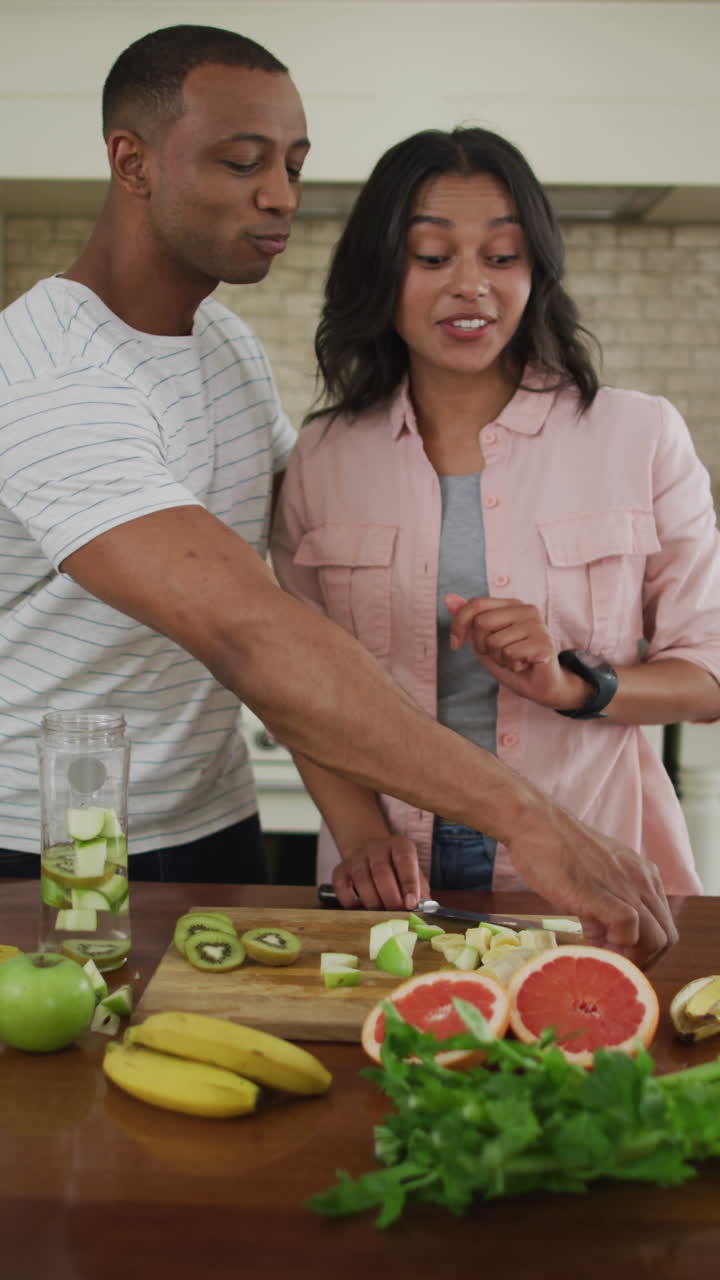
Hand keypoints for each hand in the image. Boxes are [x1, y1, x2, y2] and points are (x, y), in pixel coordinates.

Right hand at [332, 836, 429, 910]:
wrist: (372, 854)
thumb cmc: (398, 870)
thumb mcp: (414, 874)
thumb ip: (420, 891)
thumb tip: (423, 910)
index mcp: (400, 845)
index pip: (405, 860)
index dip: (409, 883)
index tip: (411, 903)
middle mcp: (377, 847)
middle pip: (381, 871)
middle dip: (390, 897)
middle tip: (396, 914)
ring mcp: (357, 857)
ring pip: (361, 879)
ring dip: (372, 901)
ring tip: (381, 915)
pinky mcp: (341, 868)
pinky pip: (341, 885)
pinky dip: (350, 901)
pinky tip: (360, 910)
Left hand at [445, 593, 587, 709]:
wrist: (540, 685)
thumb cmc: (512, 660)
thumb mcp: (483, 641)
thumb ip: (469, 621)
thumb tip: (449, 599)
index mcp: (512, 605)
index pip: (476, 604)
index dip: (458, 625)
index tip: (455, 644)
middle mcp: (527, 610)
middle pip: (481, 623)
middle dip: (481, 646)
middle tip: (498, 654)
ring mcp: (537, 625)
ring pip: (495, 642)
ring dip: (499, 659)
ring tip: (514, 660)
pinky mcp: (544, 643)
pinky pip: (510, 654)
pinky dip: (511, 665)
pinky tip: (524, 665)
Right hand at [504, 798, 678, 963]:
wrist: (535, 825)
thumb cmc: (556, 849)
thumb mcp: (593, 877)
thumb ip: (605, 906)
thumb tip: (605, 938)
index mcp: (643, 875)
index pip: (663, 925)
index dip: (644, 948)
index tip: (618, 953)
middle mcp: (642, 880)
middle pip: (667, 937)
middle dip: (643, 959)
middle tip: (612, 962)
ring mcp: (625, 886)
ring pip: (656, 938)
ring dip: (632, 957)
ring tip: (602, 954)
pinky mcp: (603, 893)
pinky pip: (629, 928)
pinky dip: (617, 945)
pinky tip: (593, 941)